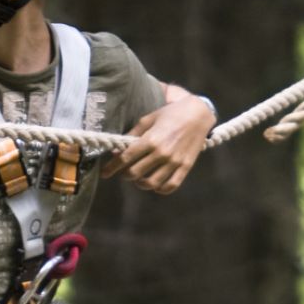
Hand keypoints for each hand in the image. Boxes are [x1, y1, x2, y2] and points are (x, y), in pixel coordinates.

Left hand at [100, 96, 214, 193]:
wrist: (199, 114)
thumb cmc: (170, 113)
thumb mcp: (148, 119)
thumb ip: (132, 135)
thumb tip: (115, 151)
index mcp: (150, 139)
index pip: (125, 158)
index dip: (112, 167)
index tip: (104, 173)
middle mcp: (161, 152)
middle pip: (135, 173)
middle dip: (125, 175)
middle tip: (124, 172)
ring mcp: (174, 161)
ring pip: (151, 183)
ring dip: (140, 184)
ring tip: (138, 179)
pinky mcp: (185, 167)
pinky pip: (171, 186)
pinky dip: (160, 189)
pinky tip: (155, 185)